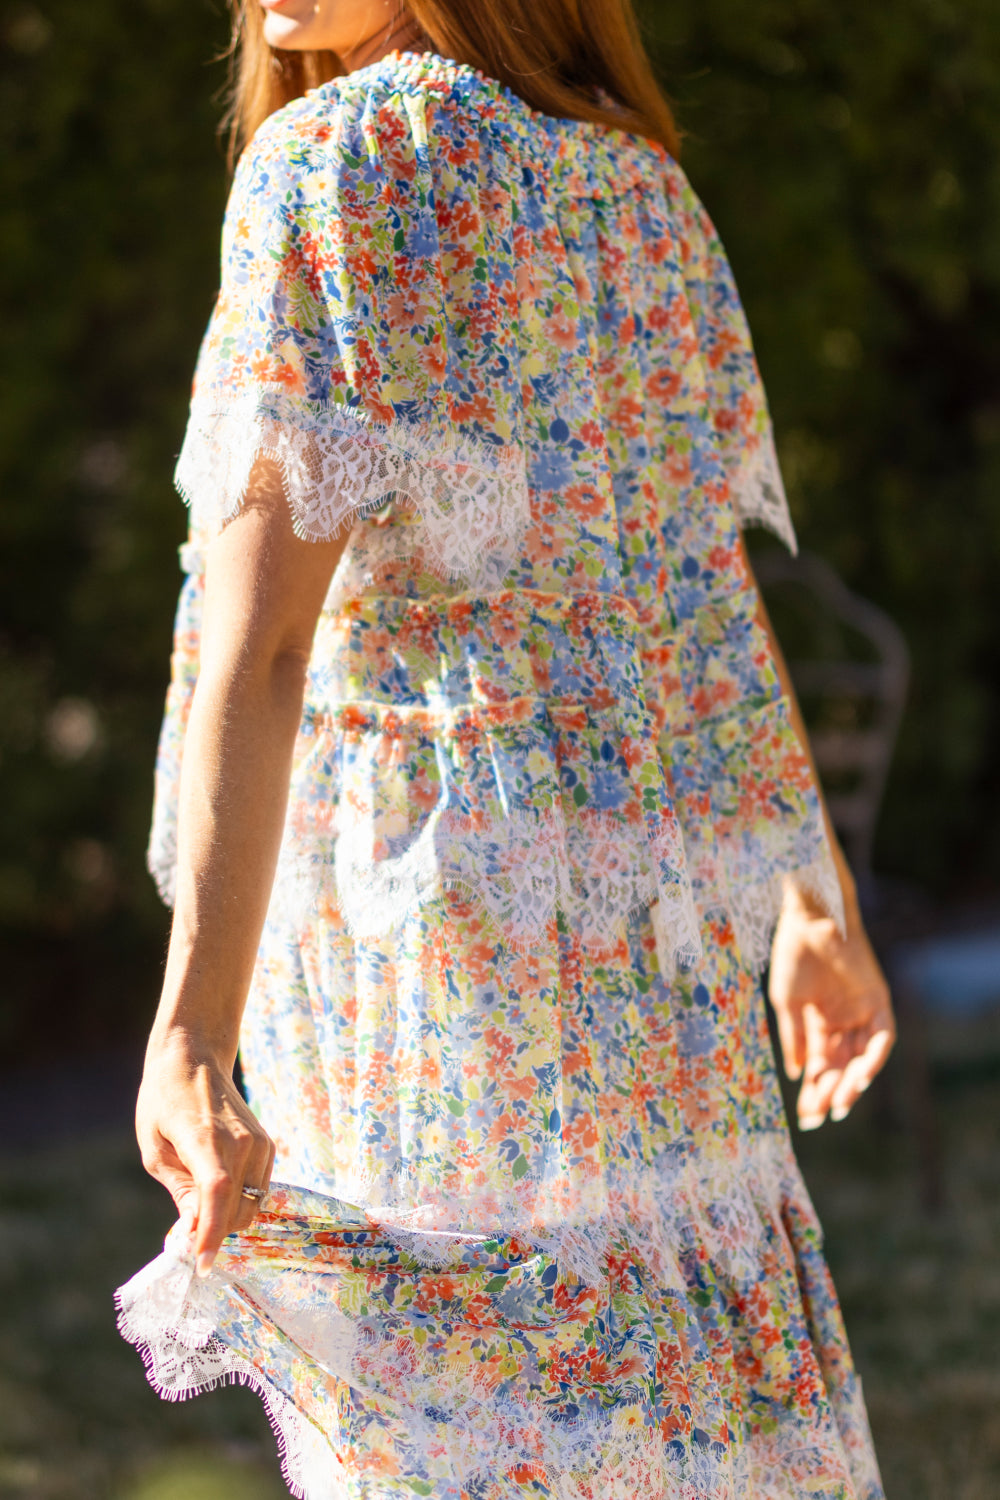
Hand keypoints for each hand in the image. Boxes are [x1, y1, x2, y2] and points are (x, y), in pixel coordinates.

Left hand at [136, 1031, 273, 1277]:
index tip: (202, 1266)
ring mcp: (260, 1143)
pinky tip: (215, 1194)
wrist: (194, 1057)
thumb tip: (193, 1232)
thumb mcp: (155, 1150)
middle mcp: (242, 1142)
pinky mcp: (267, 1145)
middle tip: (184, 1239)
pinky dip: (239, 1203)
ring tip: (197, 1212)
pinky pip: (258, 1190)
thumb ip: (180, 1191)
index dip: (212, 1234)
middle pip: (238, 1209)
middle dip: (214, 1233)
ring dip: (227, 1220)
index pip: (217, 1194)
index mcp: (207, 1139)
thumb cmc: (164, 1101)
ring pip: (252, 1205)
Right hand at [769, 886, 895, 1129]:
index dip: (814, 1091)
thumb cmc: (793, 954)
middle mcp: (843, 1020)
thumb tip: (798, 1074)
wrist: (810, 919)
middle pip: (841, 1066)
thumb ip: (795, 1038)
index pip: (820, 1065)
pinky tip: (861, 1077)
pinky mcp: (879, 1000)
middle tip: (820, 1117)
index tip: (806, 1117)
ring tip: (840, 1103)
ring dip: (853, 1081)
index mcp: (819, 1021)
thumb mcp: (787, 1003)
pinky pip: (882, 1037)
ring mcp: (862, 1011)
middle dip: (831, 1092)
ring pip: (862, 1057)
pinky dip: (874, 1057)